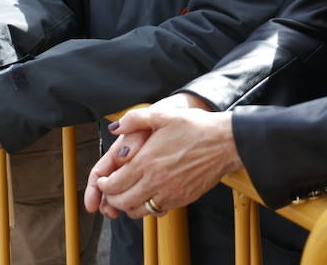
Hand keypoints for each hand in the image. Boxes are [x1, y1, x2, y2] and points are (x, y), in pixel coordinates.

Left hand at [90, 98, 239, 219]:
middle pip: (123, 201)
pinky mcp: (183, 200)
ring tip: (126, 195)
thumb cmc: (194, 127)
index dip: (103, 185)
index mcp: (146, 162)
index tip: (102, 181)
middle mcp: (156, 182)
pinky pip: (157, 211)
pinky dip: (147, 208)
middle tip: (109, 191)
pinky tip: (146, 196)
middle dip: (111, 198)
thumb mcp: (161, 114)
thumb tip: (114, 127)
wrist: (224, 143)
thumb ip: (134, 119)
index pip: (114, 184)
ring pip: (139, 211)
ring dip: (128, 205)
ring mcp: (170, 194)